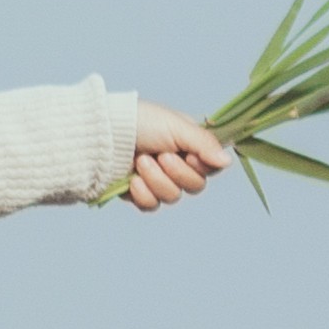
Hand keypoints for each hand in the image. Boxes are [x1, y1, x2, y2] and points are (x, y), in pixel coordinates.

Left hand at [109, 107, 236, 210]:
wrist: (100, 134)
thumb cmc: (139, 121)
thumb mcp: (176, 126)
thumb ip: (204, 144)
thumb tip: (227, 162)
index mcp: (188, 145)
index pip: (211, 167)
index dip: (201, 165)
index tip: (188, 154)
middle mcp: (176, 163)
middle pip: (194, 186)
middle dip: (176, 172)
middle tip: (160, 156)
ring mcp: (156, 180)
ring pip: (172, 197)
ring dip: (157, 180)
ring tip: (140, 162)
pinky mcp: (137, 193)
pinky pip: (151, 206)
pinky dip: (143, 194)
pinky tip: (133, 181)